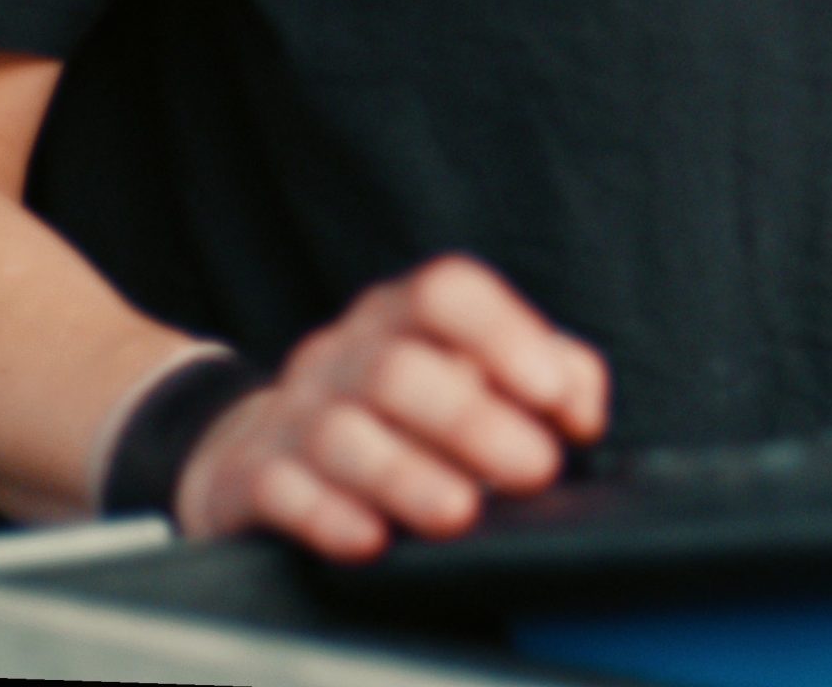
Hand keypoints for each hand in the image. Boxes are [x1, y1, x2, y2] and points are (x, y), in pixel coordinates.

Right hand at [174, 257, 607, 559]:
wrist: (263, 453)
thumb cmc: (406, 413)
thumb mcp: (478, 375)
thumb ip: (552, 375)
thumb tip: (582, 412)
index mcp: (404, 315)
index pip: (446, 292)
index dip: (504, 335)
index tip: (552, 394)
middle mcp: (344, 353)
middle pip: (398, 371)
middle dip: (471, 424)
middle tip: (534, 471)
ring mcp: (292, 412)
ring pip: (339, 433)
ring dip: (405, 477)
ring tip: (460, 513)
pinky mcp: (250, 476)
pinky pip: (279, 488)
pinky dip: (328, 516)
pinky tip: (370, 539)